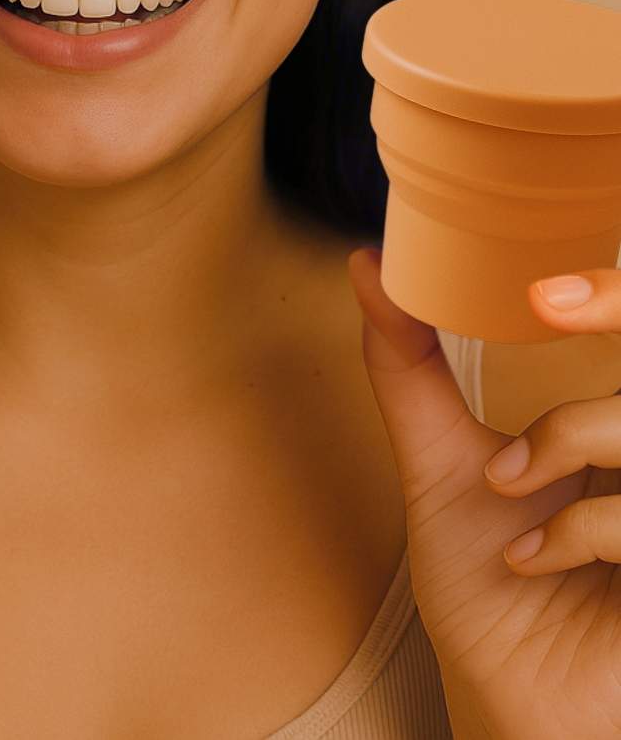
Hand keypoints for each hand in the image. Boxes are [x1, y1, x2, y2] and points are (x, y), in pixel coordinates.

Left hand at [347, 247, 620, 739]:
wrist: (503, 697)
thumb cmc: (487, 582)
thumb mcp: (438, 462)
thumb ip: (409, 366)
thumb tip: (369, 268)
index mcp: (616, 421)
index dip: (609, 292)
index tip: (540, 289)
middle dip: (612, 321)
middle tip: (545, 312)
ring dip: (567, 440)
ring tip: (506, 486)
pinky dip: (579, 528)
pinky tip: (533, 559)